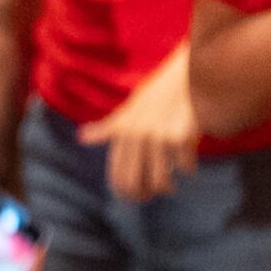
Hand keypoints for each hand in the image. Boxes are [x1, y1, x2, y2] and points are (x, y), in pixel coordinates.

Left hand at [78, 45, 197, 203]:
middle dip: (143, 195)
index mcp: (123, 131)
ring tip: (169, 187)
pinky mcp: (181, 137)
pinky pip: (184, 166)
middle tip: (151, 197)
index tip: (134, 197)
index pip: (117, 173)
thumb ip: (108, 127)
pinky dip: (188, 169)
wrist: (188, 73)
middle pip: (134, 182)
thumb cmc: (158, 92)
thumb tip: (82, 137)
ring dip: (166, 188)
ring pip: (159, 180)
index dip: (124, 191)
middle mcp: (138, 135)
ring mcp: (159, 136)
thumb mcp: (128, 109)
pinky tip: (188, 165)